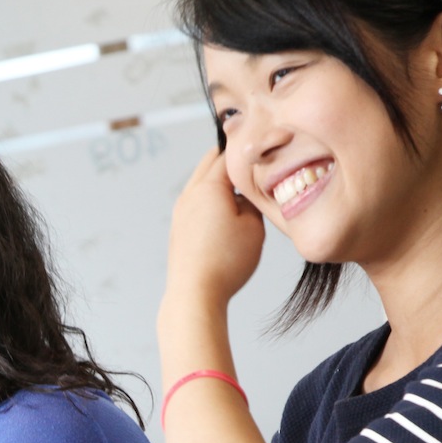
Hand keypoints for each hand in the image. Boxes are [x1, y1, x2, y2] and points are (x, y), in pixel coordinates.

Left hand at [162, 146, 265, 313]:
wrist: (195, 292)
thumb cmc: (226, 261)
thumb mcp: (254, 227)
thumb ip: (253, 202)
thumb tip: (246, 195)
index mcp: (208, 186)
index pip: (228, 154)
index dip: (247, 151)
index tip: (262, 150)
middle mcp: (189, 193)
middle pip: (209, 162)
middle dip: (231, 160)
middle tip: (253, 164)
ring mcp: (180, 210)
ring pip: (201, 182)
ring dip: (219, 180)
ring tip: (242, 190)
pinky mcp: (178, 227)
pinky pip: (195, 201)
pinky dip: (210, 198)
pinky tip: (225, 212)